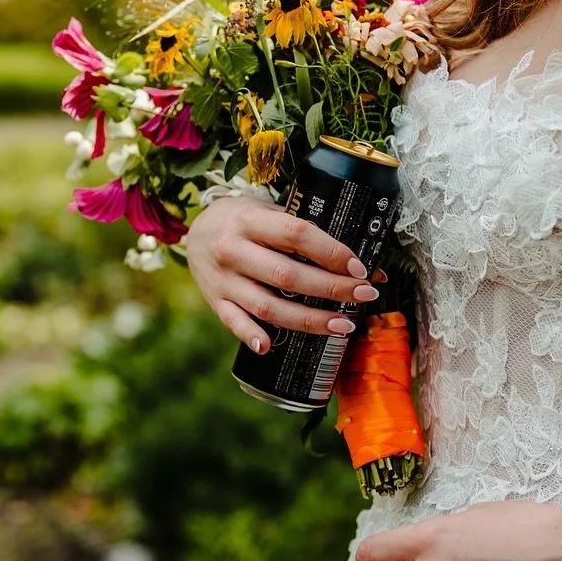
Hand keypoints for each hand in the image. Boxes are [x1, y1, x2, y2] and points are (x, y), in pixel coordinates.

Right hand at [187, 196, 377, 353]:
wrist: (197, 231)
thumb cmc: (244, 221)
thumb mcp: (269, 213)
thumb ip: (305, 234)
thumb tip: (359, 264)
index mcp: (250, 220)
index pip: (297, 235)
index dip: (331, 252)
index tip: (358, 267)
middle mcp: (234, 250)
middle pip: (287, 275)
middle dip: (332, 288)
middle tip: (364, 294)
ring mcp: (223, 280)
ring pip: (268, 305)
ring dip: (308, 320)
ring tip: (342, 325)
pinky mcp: (216, 302)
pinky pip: (234, 322)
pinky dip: (251, 336)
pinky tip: (269, 347)